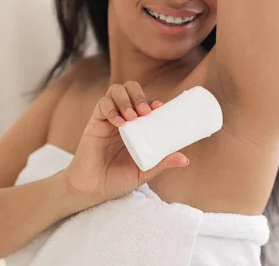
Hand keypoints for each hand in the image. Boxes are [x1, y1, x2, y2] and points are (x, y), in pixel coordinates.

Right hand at [61, 81, 188, 205]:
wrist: (93, 189)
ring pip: (115, 91)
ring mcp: (108, 119)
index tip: (159, 107)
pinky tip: (118, 123)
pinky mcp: (94, 122)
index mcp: (136, 126)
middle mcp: (123, 118)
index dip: (152, 100)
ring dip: (126, 99)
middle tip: (145, 112)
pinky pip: (102, 105)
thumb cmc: (118, 180)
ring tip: (132, 117)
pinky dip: (111, 109)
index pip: (145, 102)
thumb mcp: (145, 172)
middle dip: (139, 95)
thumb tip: (185, 158)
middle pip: (130, 89)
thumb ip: (162, 163)